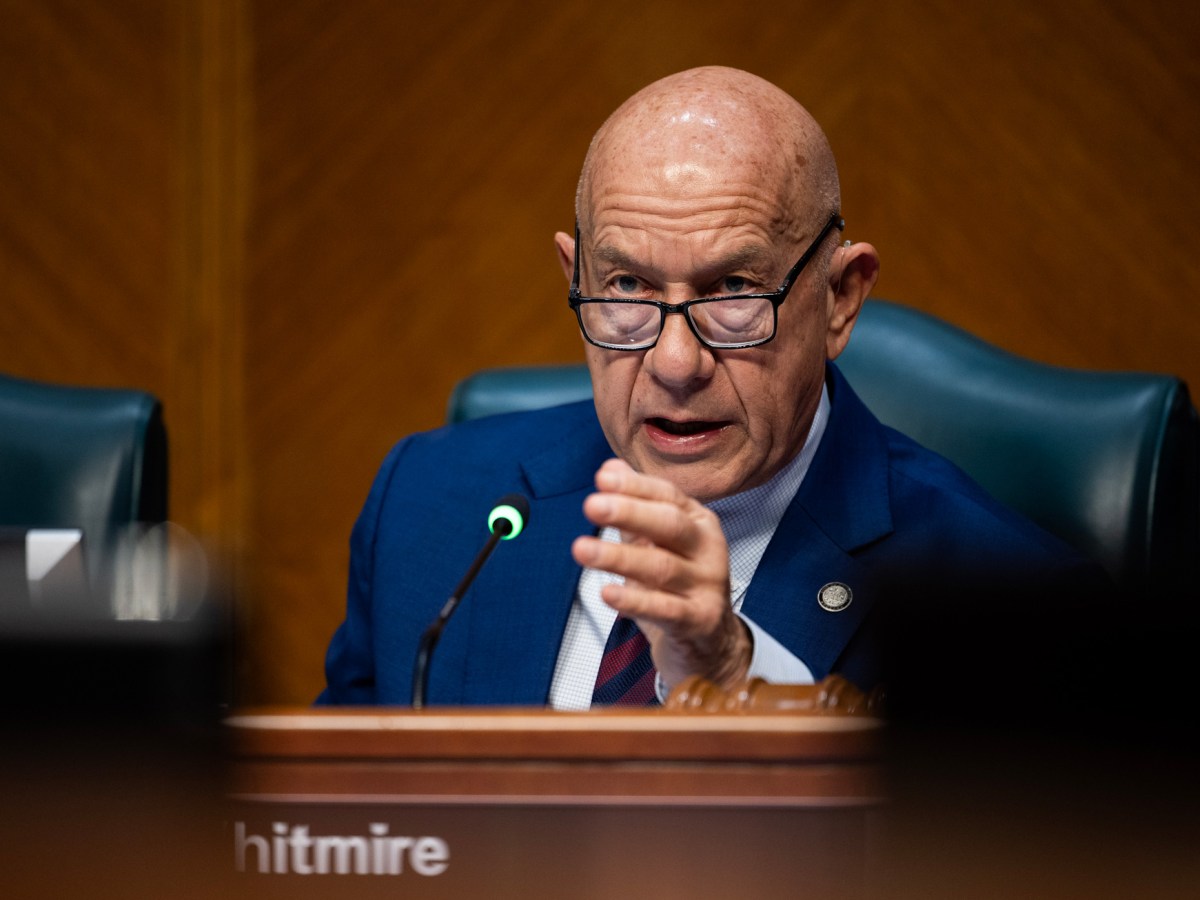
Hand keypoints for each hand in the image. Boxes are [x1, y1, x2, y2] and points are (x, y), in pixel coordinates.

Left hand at [571, 458, 751, 690]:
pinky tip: (608, 593)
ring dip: (618, 557)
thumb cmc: (679, 585)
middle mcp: (708, 549)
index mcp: (698, 522)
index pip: (667, 496)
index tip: (601, 479)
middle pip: (670, 524)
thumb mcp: (658, 542)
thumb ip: (634, 506)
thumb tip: (609, 468)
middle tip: (592, 506)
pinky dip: (635, 601)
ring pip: (662, 567)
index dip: (635, 486)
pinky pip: (665, 610)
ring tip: (583, 549)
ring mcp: (707, 585)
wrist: (710, 642)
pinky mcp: (700, 620)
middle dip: (630, 512)